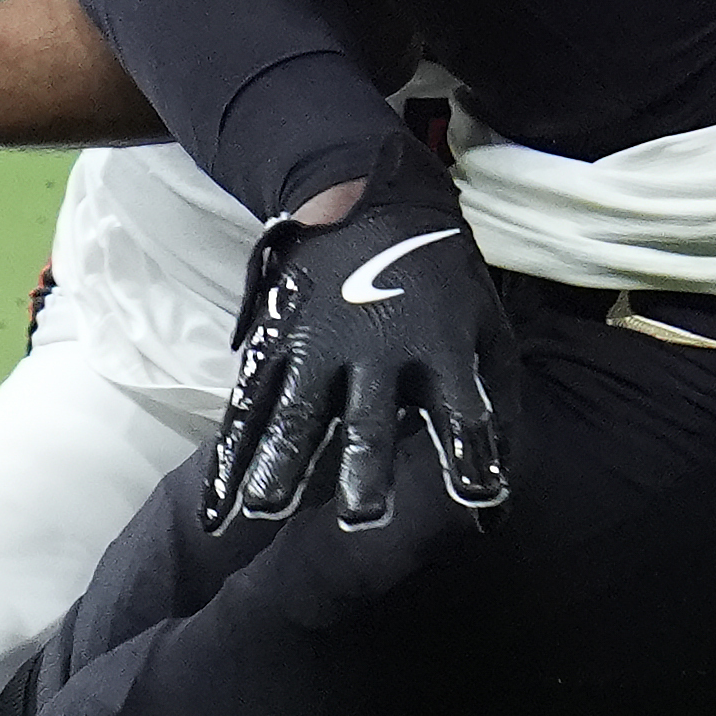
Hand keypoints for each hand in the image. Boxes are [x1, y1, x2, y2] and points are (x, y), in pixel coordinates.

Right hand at [208, 173, 515, 536]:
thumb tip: (498, 508)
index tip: (480, 499)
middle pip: (370, 417)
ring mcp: (319, 345)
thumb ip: (499, 411)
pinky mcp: (276, 342)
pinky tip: (216, 512)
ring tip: (269, 508)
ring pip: (298, 412)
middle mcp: (379, 350)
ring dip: (283, 462)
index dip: (473, 454)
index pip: (465, 411)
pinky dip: (228, 460)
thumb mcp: (487, 332)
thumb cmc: (444, 288)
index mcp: (442, 349)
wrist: (376, 200)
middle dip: (366, 465)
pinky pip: (247, 407)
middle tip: (362, 514)